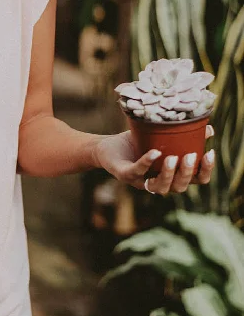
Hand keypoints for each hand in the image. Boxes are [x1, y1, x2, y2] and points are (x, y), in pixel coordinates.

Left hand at [94, 125, 215, 194]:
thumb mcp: (161, 138)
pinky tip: (154, 152)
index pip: (195, 180)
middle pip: (180, 186)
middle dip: (187, 173)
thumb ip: (182, 136)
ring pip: (160, 187)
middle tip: (191, 156)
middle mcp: (159, 182)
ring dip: (168, 174)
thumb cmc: (136, 144)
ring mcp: (142, 182)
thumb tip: (208, 128)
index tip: (210, 153)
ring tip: (173, 158)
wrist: (106, 147)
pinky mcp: (125, 176)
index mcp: (171, 175)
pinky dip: (146, 163)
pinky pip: (137, 172)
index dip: (205, 171)